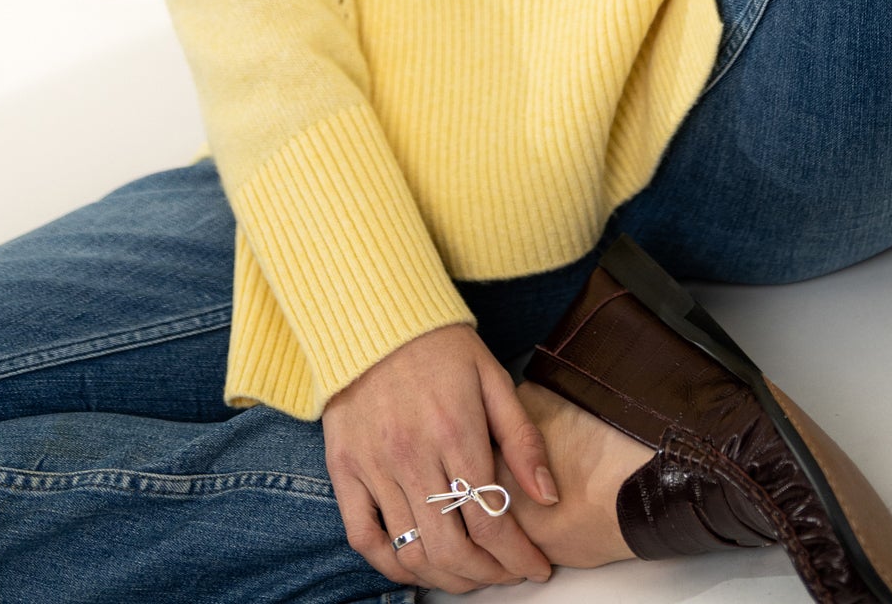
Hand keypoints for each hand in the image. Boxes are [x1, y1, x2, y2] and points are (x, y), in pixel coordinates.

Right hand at [323, 321, 558, 590]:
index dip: (519, 557)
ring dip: (446, 576)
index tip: (536, 568)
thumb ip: (522, 439)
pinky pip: (362, 537)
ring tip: (469, 574)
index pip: (491, 521)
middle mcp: (412, 455)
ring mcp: (373, 465)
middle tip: (507, 573)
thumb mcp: (493, 378)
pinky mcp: (343, 468)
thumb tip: (548, 496)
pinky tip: (416, 564)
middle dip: (488, 575)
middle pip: (452, 548)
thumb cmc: (440, 345)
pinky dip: (390, 564)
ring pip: (410, 550)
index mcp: (455, 431)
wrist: (374, 315)